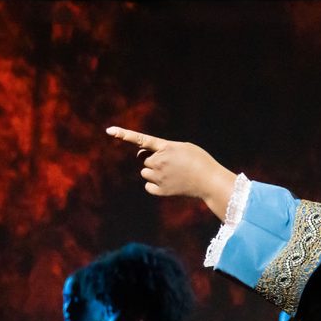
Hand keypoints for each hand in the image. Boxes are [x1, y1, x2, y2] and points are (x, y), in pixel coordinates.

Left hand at [106, 126, 236, 219]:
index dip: (125, 134)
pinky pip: (148, 186)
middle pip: (145, 160)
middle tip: (171, 165)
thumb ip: (162, 148)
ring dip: (154, 173)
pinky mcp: (162, 190)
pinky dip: (154, 186)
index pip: (141, 139)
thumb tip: (141, 156)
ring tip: (172, 174)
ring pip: (145, 173)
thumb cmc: (199, 161)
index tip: (110, 130)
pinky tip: (169, 184)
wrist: (210, 181)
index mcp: (166, 147)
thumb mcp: (183, 147)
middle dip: (154, 161)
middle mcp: (160, 161)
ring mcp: (160, 176)